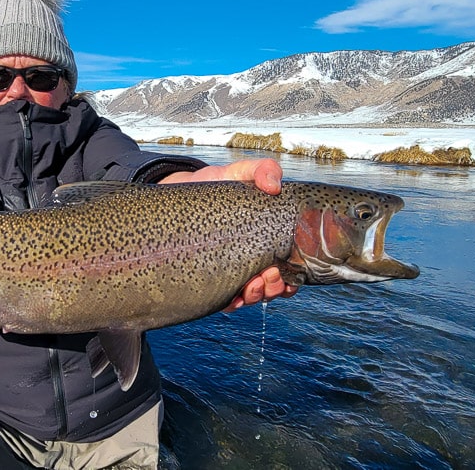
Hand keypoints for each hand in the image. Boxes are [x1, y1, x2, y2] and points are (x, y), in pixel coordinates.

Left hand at [159, 159, 298, 308]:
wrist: (180, 193)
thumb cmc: (216, 186)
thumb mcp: (240, 172)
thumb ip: (263, 170)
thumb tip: (274, 184)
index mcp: (267, 241)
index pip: (290, 267)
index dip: (294, 276)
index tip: (286, 269)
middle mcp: (253, 260)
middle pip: (275, 286)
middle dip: (275, 286)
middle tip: (267, 274)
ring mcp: (232, 271)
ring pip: (253, 296)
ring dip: (257, 295)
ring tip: (251, 285)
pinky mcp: (209, 278)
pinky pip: (224, 301)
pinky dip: (231, 303)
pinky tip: (230, 298)